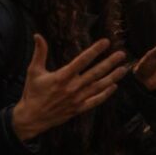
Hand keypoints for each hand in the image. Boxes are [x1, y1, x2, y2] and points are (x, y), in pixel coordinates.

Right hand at [11, 34, 127, 141]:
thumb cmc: (32, 93)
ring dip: (112, 77)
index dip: (95, 50)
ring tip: (124, 69)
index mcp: (62, 76)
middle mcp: (72, 87)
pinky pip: (95, 101)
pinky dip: (105, 94)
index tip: (106, 42)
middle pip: (95, 73)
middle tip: (121, 54)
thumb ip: (39, 52)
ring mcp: (77, 99)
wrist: (31, 118)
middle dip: (110, 62)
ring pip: (99, 87)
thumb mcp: (34, 71)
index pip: (82, 60)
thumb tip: (37, 35)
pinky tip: (114, 86)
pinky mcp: (78, 109)